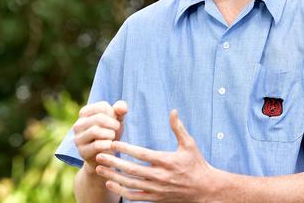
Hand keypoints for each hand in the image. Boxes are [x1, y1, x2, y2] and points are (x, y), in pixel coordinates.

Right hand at [72, 100, 127, 170]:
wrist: (105, 157)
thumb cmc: (110, 134)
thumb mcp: (116, 120)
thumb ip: (120, 110)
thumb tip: (122, 108)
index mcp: (84, 113)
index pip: (102, 106)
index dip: (113, 113)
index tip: (115, 120)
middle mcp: (78, 125)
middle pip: (99, 118)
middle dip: (113, 124)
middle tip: (117, 129)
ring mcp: (78, 139)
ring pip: (95, 131)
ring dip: (110, 134)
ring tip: (113, 137)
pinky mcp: (82, 152)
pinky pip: (97, 145)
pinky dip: (107, 144)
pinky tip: (111, 145)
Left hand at [95, 109, 215, 201]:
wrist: (204, 189)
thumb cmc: (196, 164)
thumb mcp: (189, 144)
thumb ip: (178, 128)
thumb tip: (173, 111)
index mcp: (166, 161)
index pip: (142, 155)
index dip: (126, 149)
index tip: (112, 142)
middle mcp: (160, 176)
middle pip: (132, 170)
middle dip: (113, 162)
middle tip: (99, 154)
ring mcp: (157, 189)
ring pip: (130, 183)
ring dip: (113, 176)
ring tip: (99, 168)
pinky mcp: (155, 198)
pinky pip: (135, 195)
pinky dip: (121, 191)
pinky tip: (110, 183)